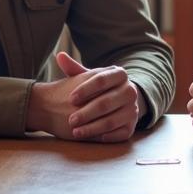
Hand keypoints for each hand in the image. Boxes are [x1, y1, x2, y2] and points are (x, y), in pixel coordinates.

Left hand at [26, 51, 141, 142]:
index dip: (85, 90)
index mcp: (119, 74)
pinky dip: (106, 136)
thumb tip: (59, 56)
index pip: (101, 80)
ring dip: (92, 127)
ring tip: (76, 131)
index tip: (70, 99)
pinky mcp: (133, 126)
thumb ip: (74, 68)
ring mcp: (133, 109)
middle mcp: (130, 91)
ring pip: (112, 120)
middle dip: (86, 112)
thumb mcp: (90, 77)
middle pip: (106, 102)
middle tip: (70, 120)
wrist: (121, 100)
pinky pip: (120, 133)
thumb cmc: (100, 88)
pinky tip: (93, 138)